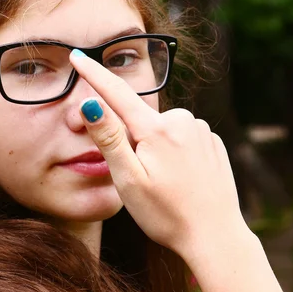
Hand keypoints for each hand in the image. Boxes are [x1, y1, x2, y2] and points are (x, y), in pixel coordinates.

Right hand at [69, 50, 249, 258]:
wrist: (215, 237)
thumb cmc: (167, 214)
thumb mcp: (129, 180)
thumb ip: (110, 139)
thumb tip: (90, 104)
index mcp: (156, 129)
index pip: (116, 94)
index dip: (94, 74)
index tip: (77, 54)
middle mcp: (182, 121)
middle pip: (141, 121)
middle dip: (133, 142)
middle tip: (143, 181)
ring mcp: (201, 131)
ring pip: (163, 131)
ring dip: (156, 149)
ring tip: (165, 184)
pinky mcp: (213, 142)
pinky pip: (183, 139)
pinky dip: (176, 153)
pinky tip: (182, 179)